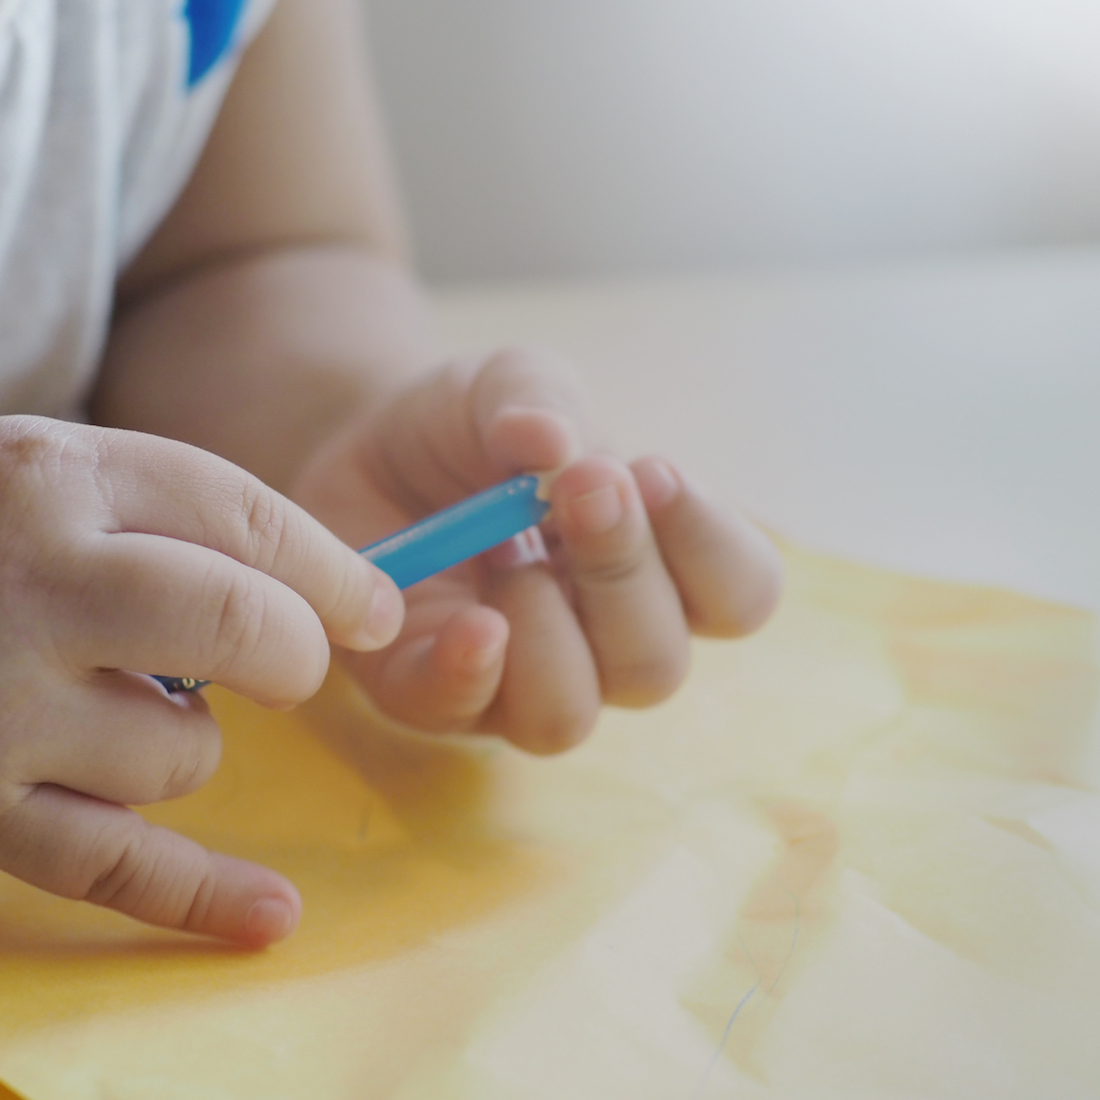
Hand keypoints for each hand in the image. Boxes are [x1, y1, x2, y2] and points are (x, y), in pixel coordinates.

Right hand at [0, 417, 402, 944]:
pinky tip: (271, 915)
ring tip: (101, 702)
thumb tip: (343, 600)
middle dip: (294, 654)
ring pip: (184, 752)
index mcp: (45, 474)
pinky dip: (201, 896)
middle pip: (238, 626)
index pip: (239, 517)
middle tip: (283, 664)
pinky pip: (112, 864)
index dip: (330, 571)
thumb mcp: (37, 462)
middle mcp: (17, 585)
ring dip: (183, 737)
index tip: (373, 610)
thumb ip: (174, 507)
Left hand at [291, 349, 782, 753]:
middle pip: (657, 664)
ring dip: (547, 630)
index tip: (653, 471)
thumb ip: (538, 400)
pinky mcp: (425, 691)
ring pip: (568, 715)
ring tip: (506, 553)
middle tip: (578, 487)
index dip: (713, 547)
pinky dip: (469, 671)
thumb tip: (552, 445)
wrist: (361, 443)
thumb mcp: (509, 384)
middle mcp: (599, 642)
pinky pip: (461, 714)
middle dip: (623, 573)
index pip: (737, 596)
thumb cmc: (468, 427)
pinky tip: (471, 620)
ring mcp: (513, 680)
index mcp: (656, 570)